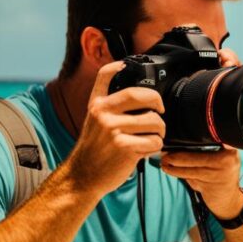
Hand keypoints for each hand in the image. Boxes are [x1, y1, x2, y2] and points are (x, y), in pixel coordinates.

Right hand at [67, 62, 165, 195]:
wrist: (82, 176)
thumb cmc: (94, 150)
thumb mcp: (94, 122)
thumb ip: (108, 106)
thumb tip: (135, 93)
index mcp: (97, 105)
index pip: (105, 76)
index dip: (117, 66)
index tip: (125, 64)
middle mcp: (103, 114)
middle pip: (143, 95)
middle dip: (158, 104)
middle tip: (159, 112)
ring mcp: (113, 129)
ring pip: (155, 121)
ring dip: (159, 132)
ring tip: (149, 138)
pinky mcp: (124, 147)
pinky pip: (155, 142)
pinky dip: (155, 148)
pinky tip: (144, 151)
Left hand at [160, 47, 242, 218]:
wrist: (228, 201)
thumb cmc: (217, 177)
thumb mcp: (214, 157)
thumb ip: (201, 146)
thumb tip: (179, 135)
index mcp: (229, 144)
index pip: (210, 133)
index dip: (192, 135)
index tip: (175, 134)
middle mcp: (228, 154)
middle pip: (196, 150)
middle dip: (176, 153)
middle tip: (162, 151)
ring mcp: (223, 169)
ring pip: (191, 164)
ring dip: (173, 163)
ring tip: (163, 160)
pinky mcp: (216, 182)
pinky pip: (191, 175)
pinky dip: (177, 172)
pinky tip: (169, 169)